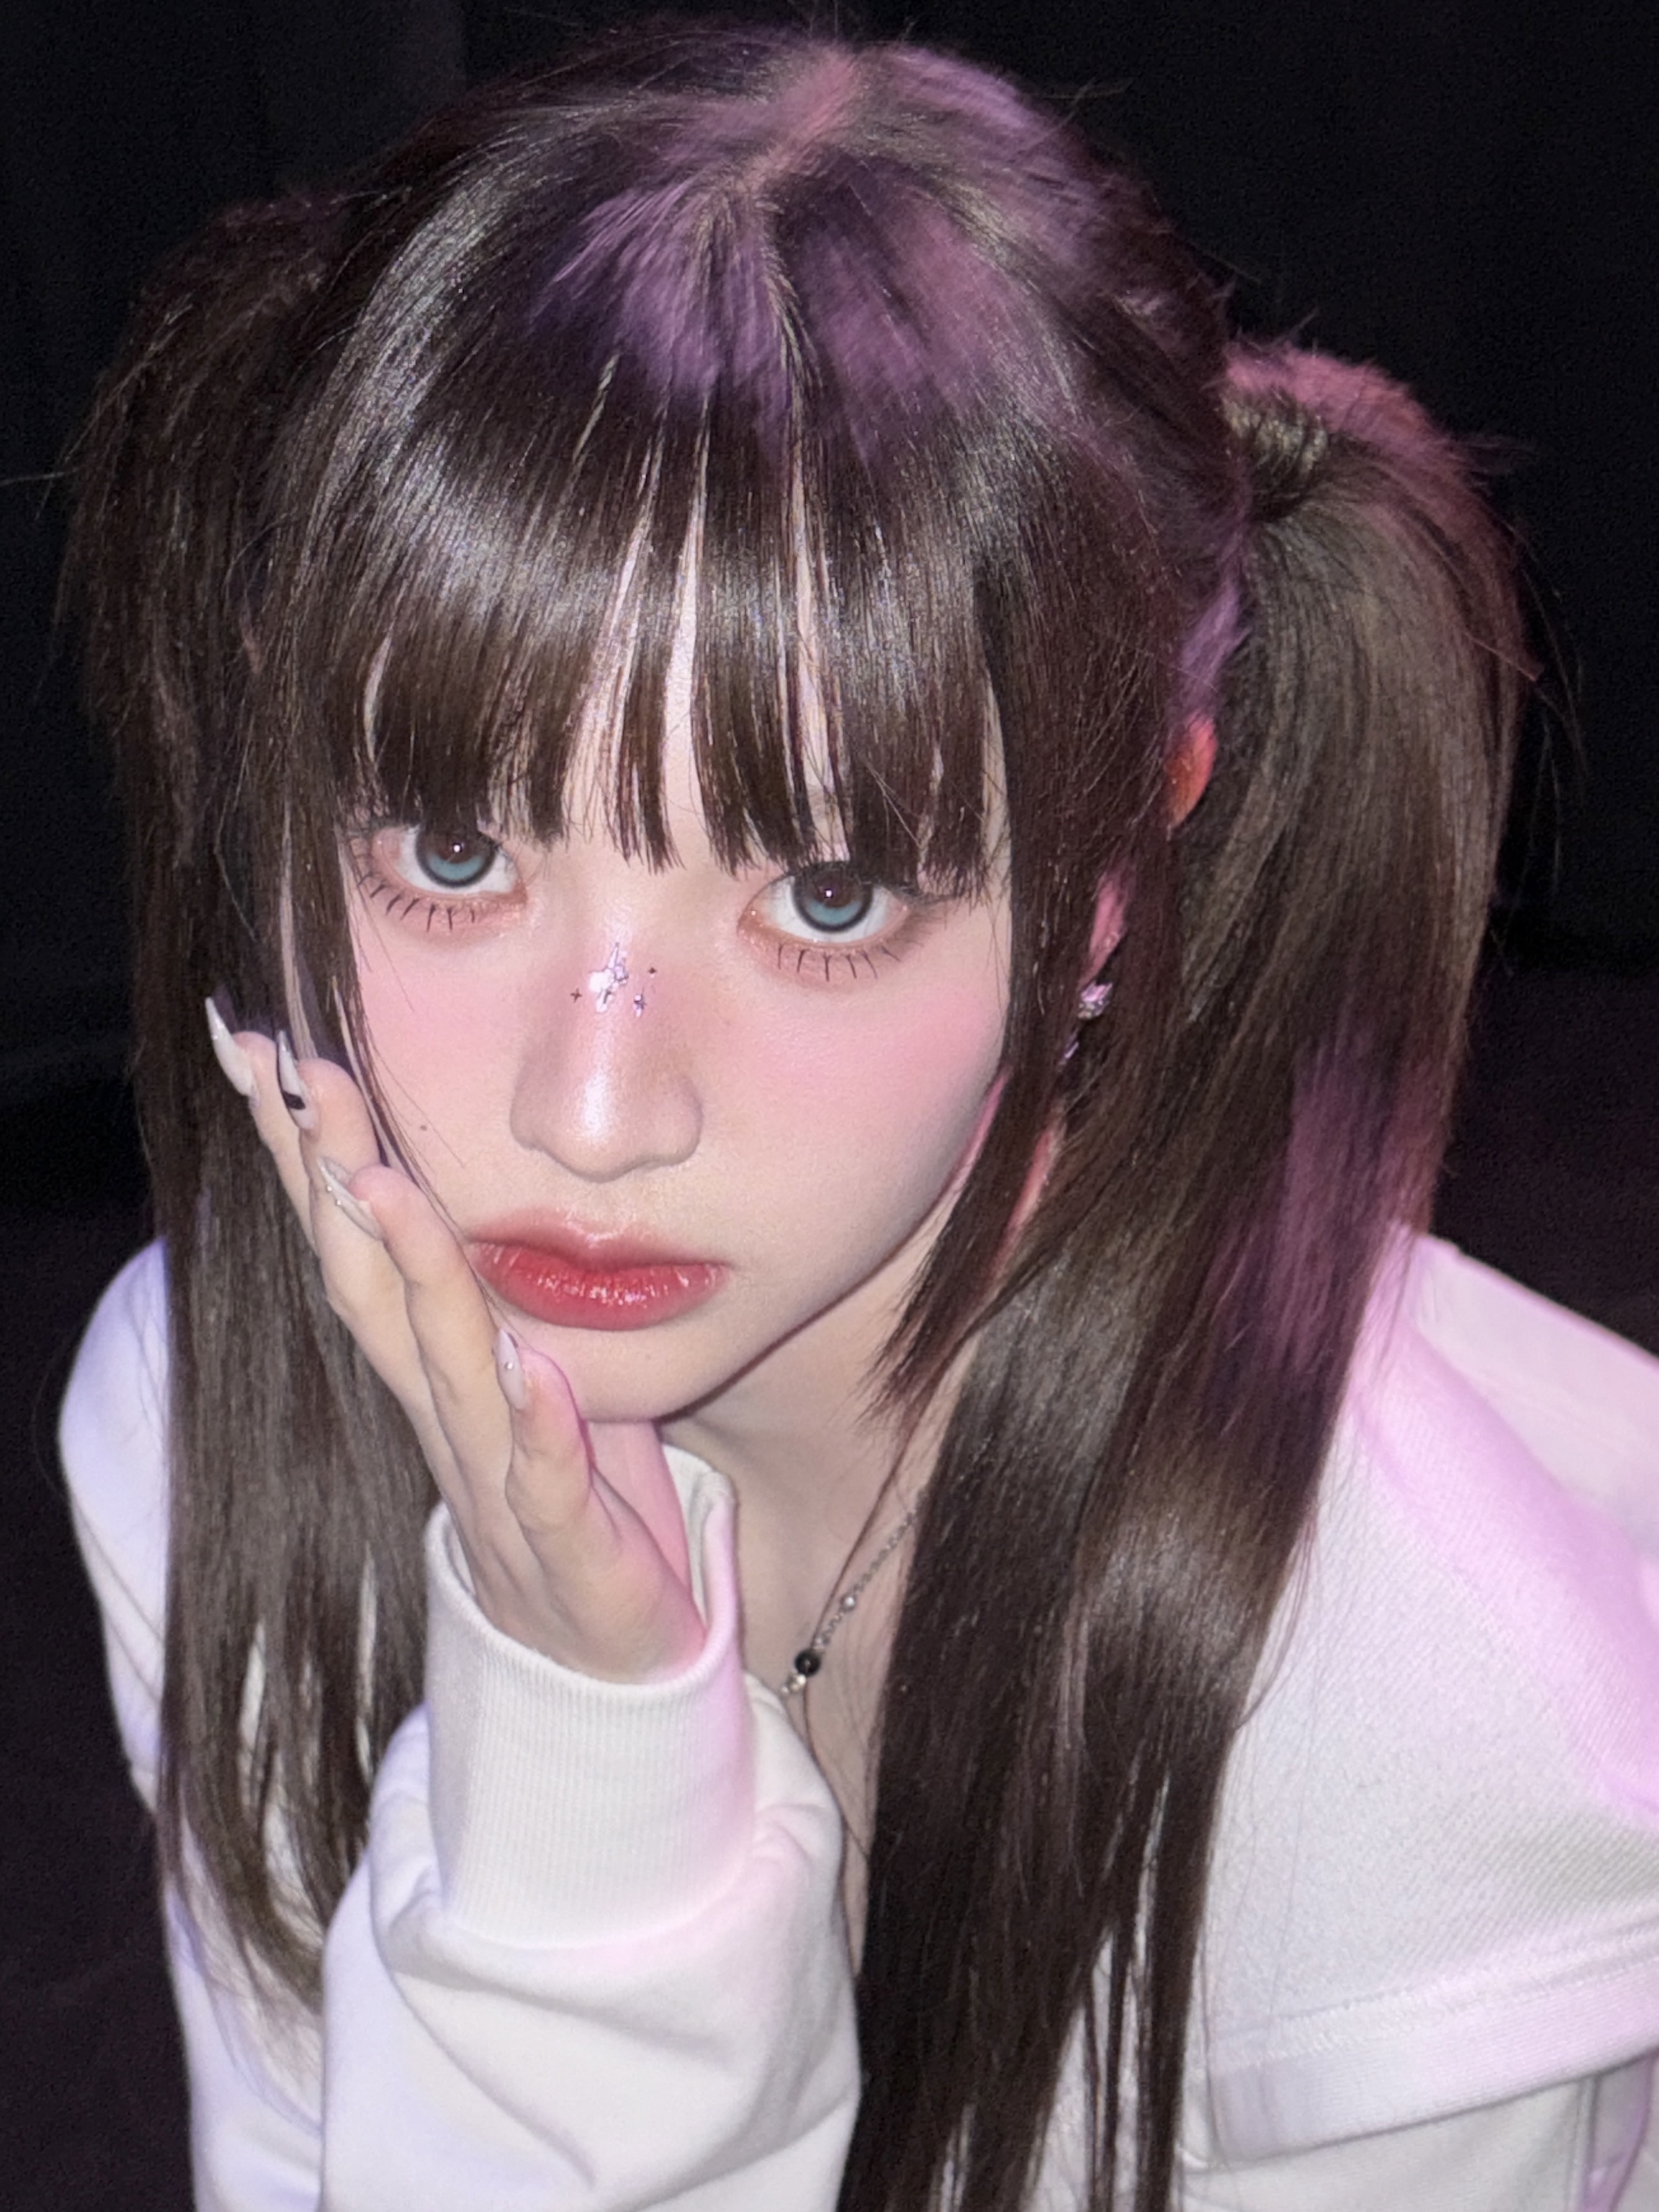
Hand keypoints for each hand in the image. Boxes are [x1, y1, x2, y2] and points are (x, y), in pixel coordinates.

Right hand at [225, 1023, 705, 1681]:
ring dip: (415, 1277)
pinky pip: (548, 1483)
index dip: (311, 1156)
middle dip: (334, 1179)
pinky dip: (538, 1426)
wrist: (603, 1668)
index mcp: (436, 1371)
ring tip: (384, 1185)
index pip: (358, 1247)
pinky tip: (532, 1370)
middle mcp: (447, 1418)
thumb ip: (493, 1296)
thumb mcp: (528, 1376)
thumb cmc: (568, 1504)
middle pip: (373, 1287)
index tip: (270, 1053)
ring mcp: (500, 1484)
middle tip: (300, 1073)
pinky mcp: (571, 1551)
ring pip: (444, 1371)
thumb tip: (458, 1190)